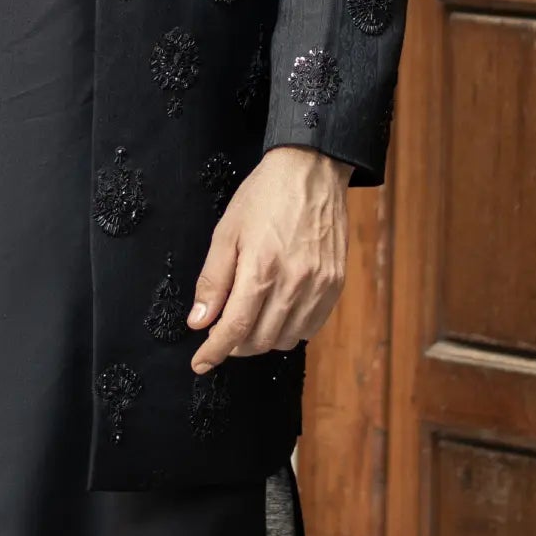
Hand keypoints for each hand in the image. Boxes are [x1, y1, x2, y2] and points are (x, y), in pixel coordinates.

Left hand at [188, 143, 351, 371]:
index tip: (200, 363)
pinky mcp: (336, 284)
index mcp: (261, 269)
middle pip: (260, 340)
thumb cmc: (264, 196)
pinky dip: (290, 330)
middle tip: (222, 331)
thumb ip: (212, 281)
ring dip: (262, 340)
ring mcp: (319, 286)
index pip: (235, 328)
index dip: (214, 351)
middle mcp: (294, 283)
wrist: (312, 171)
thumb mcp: (226, 232)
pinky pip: (311, 327)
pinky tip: (277, 313)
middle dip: (235, 345)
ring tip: (250, 321)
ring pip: (287, 339)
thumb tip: (199, 322)